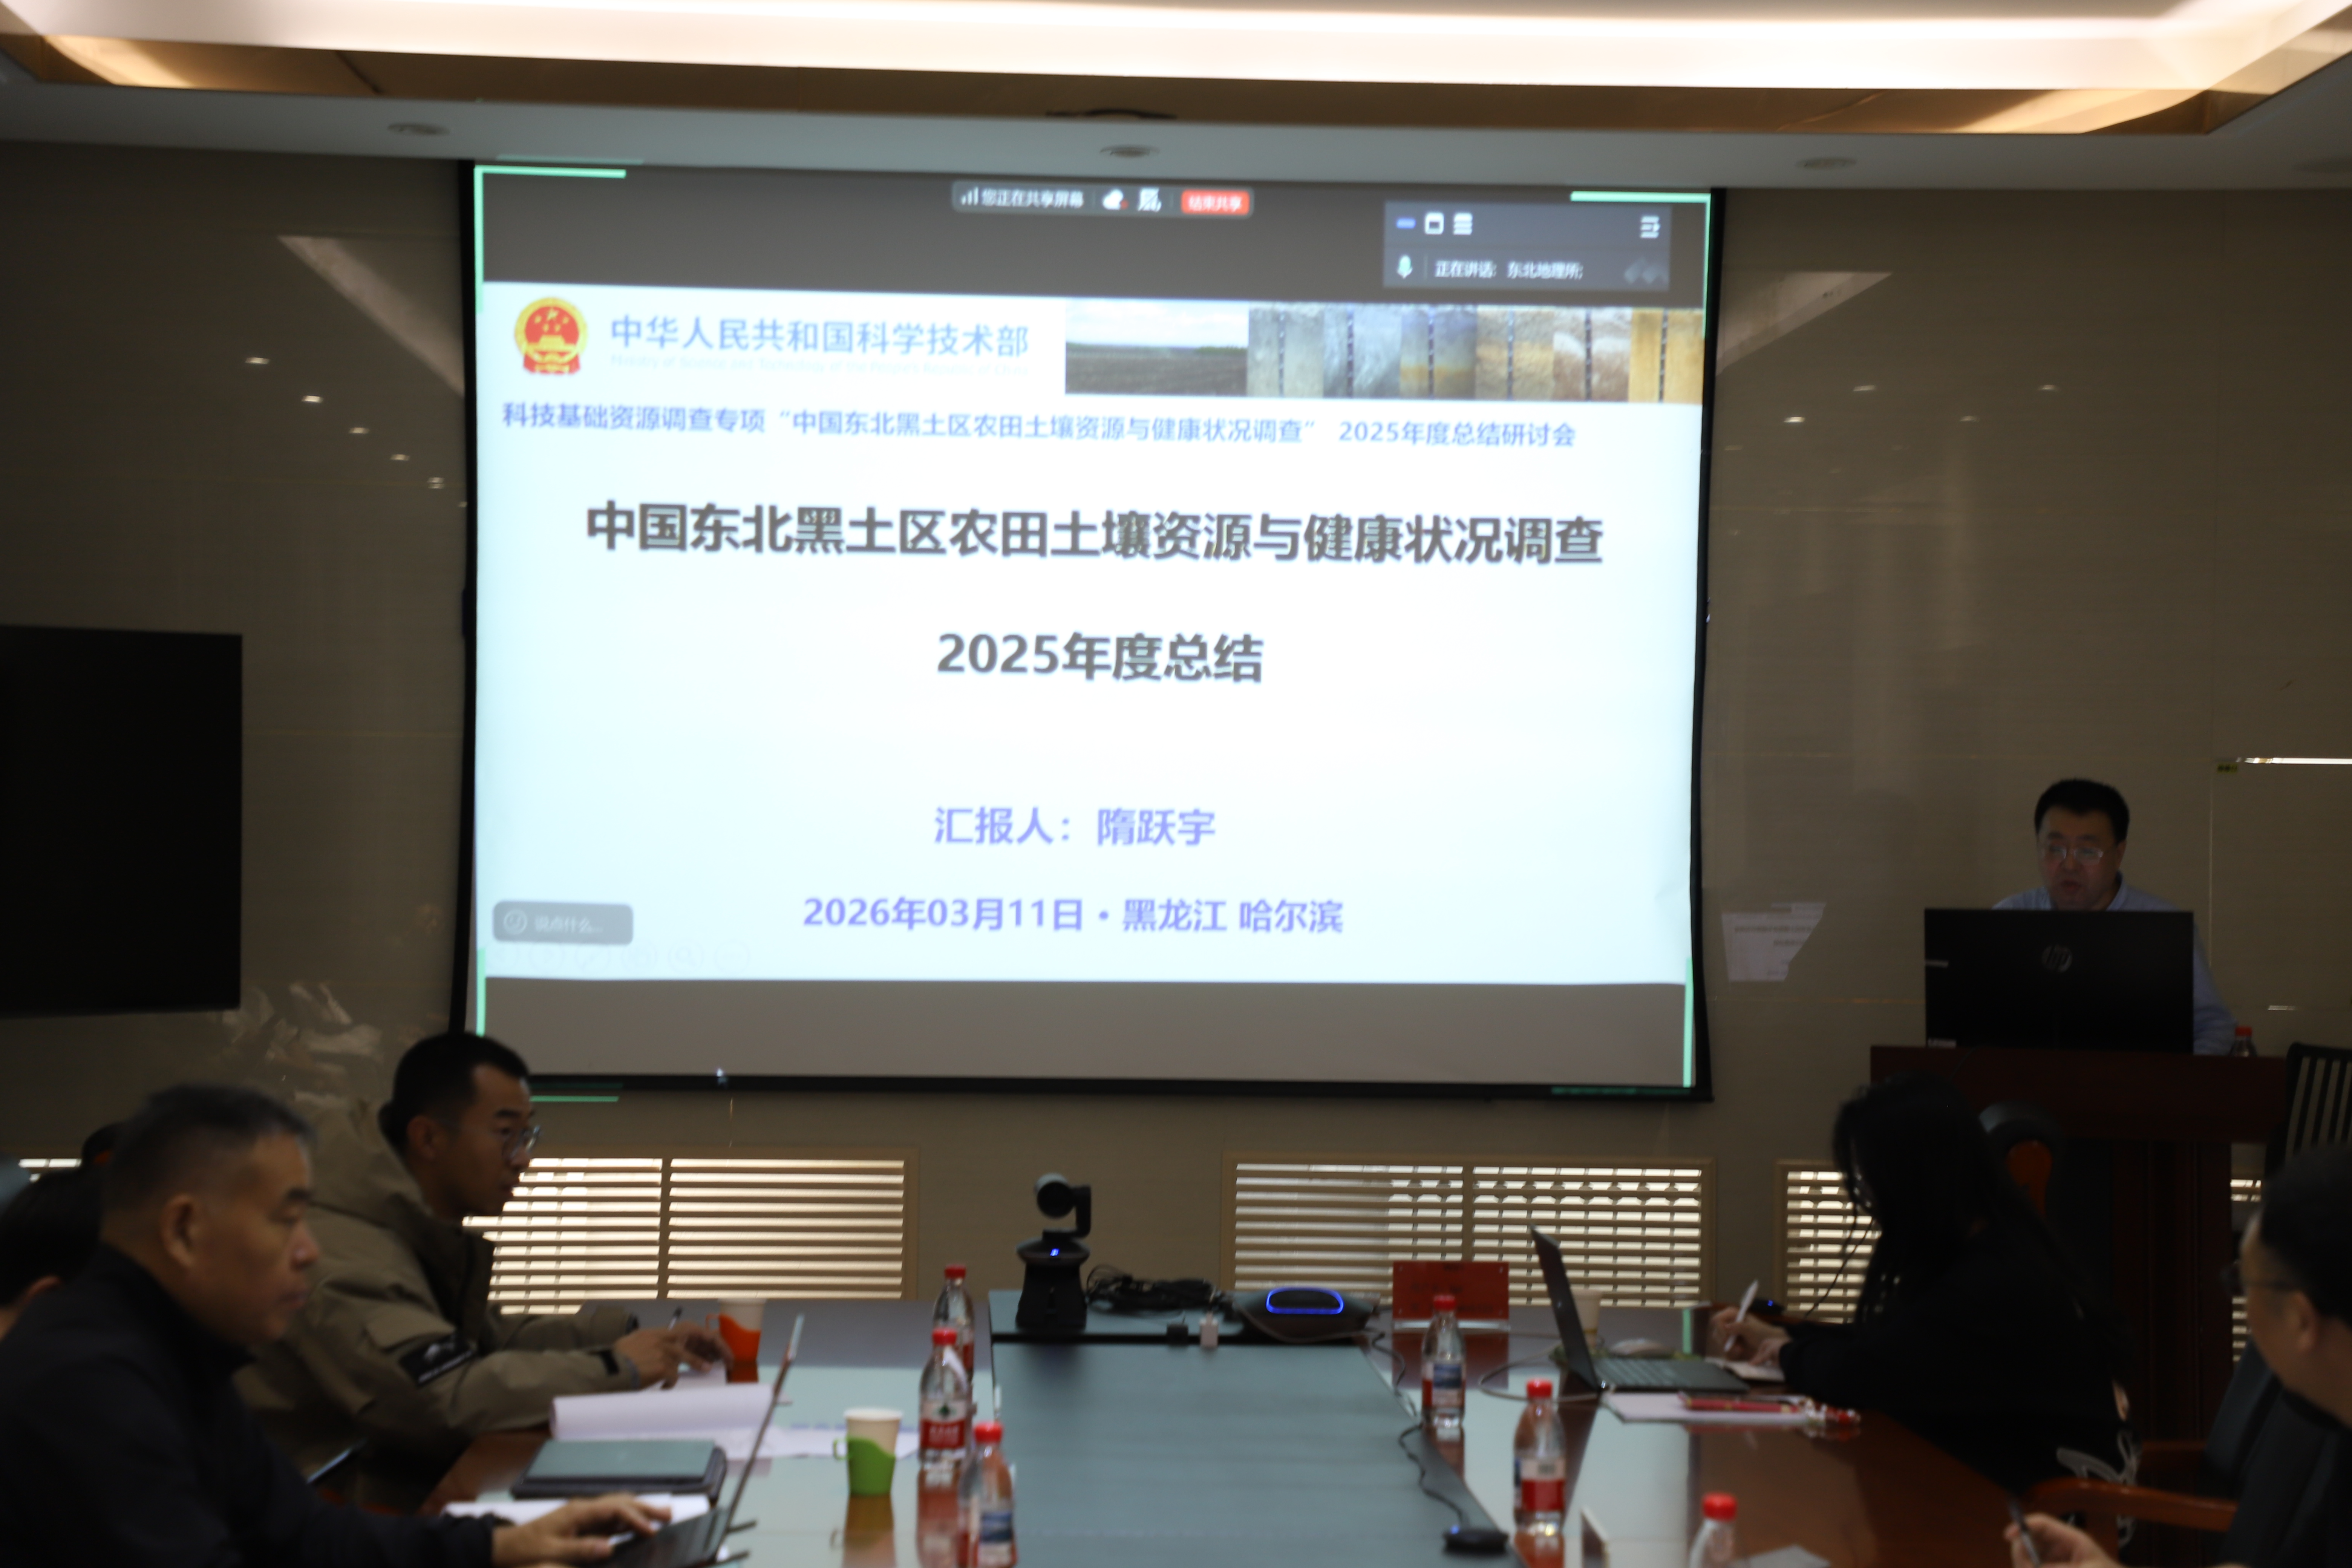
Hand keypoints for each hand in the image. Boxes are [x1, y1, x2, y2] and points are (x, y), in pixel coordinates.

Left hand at [492, 1495, 670, 1565]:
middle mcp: (583, 1508)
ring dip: (638, 1511)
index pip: (615, 1509)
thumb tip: (610, 1548)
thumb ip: (580, 1550)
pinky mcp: (579, 1523)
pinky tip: (633, 1527)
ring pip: (616, 1507)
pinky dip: (625, 1519)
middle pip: (620, 1502)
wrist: (503, 1546)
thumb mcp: (550, 1552)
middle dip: (645, 1508)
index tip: (652, 1531)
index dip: (635, 1519)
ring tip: (659, 1517)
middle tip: (669, 1515)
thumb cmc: (524, 1549)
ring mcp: (581, 1515)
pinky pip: (608, 1518)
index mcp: (578, 1511)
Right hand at [611, 1325, 727, 1388]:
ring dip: (697, 1363)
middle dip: (704, 1342)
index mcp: (652, 1333)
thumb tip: (651, 1351)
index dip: (693, 1336)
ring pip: (686, 1358)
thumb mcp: (630, 1344)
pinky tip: (664, 1388)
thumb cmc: (614, 1360)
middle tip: (711, 1351)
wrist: (608, 1370)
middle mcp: (659, 1339)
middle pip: (690, 1335)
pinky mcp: (662, 1367)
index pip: (679, 1329)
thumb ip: (645, 1344)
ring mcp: (662, 1352)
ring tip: (707, 1369)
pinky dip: (670, 1384)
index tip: (701, 1342)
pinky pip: (673, 1376)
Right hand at [1706, 1307, 1787, 1365]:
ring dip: (1729, 1348)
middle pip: (1716, 1332)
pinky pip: (1724, 1350)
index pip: (1717, 1320)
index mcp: (1731, 1315)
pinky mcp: (1730, 1345)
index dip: (1720, 1329)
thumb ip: (1737, 1326)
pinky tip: (1740, 1351)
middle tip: (1736, 1346)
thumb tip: (1725, 1326)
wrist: (1769, 1343)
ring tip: (1740, 1350)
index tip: (1727, 1337)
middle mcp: (1727, 1323)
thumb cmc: (1761, 1332)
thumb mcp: (1750, 1328)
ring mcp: (1728, 1335)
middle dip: (1725, 1341)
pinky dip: (1731, 1353)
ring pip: (1719, 1343)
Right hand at [2005, 1514, 2115, 1567]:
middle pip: (2029, 1540)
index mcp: (2069, 1539)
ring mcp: (2053, 1560)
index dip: (2023, 1525)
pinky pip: (2034, 1565)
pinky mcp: (2051, 1567)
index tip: (2008, 1536)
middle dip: (2021, 1552)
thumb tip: (2035, 1567)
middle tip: (2024, 1566)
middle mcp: (2058, 1547)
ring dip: (2025, 1563)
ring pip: (2028, 1557)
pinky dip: (2029, 1566)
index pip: (2042, 1524)